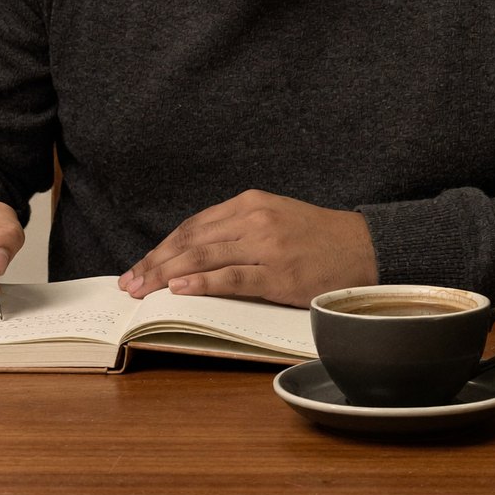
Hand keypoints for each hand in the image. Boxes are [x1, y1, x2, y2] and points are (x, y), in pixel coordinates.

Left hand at [119, 189, 377, 307]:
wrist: (364, 247)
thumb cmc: (318, 238)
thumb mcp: (275, 218)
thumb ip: (237, 229)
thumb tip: (193, 256)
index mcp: (249, 203)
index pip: (192, 226)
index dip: (161, 248)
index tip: (140, 266)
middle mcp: (254, 219)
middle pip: (191, 241)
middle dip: (155, 263)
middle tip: (130, 284)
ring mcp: (266, 246)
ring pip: (205, 258)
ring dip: (167, 275)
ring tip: (144, 291)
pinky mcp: (279, 274)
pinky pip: (233, 278)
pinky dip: (203, 283)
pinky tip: (180, 290)